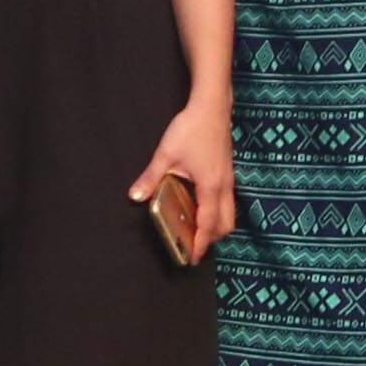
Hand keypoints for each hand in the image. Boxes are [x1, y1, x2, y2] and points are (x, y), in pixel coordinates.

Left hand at [129, 99, 237, 264]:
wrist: (213, 107)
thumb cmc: (191, 129)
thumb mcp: (166, 154)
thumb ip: (151, 177)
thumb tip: (135, 196)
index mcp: (211, 187)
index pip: (208, 224)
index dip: (201, 243)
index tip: (193, 258)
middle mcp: (224, 187)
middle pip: (226, 224)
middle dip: (212, 238)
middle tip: (194, 246)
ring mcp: (229, 180)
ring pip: (230, 213)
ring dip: (217, 226)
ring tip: (197, 230)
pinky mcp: (228, 173)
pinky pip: (228, 202)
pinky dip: (219, 212)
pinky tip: (201, 207)